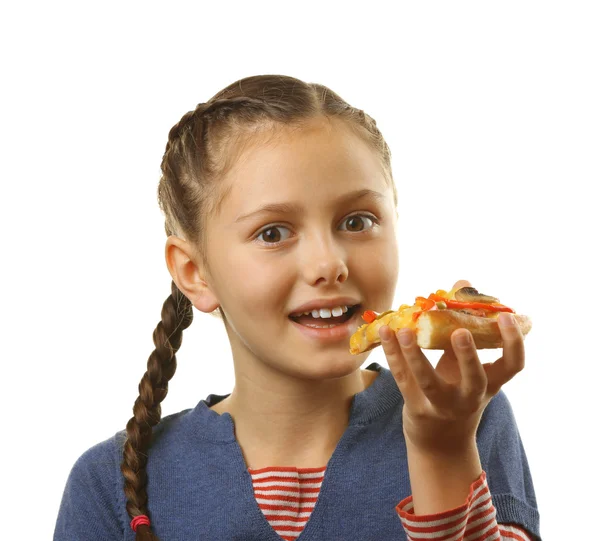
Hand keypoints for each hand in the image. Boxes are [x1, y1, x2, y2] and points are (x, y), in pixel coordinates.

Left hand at [379, 280, 524, 455]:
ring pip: (429, 381)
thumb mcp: (467, 365)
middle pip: (474, 379)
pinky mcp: (417, 407)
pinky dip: (392, 355)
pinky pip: (402, 379)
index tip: (507, 317)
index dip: (514, 342)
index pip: (513, 366)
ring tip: (404, 330)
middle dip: (467, 356)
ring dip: (415, 355)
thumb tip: (463, 283)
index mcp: (490, 383)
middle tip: (459, 332)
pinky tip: (385, 332)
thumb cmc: (457, 391)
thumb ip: (465, 325)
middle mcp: (469, 397)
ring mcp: (442, 404)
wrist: (440, 442)